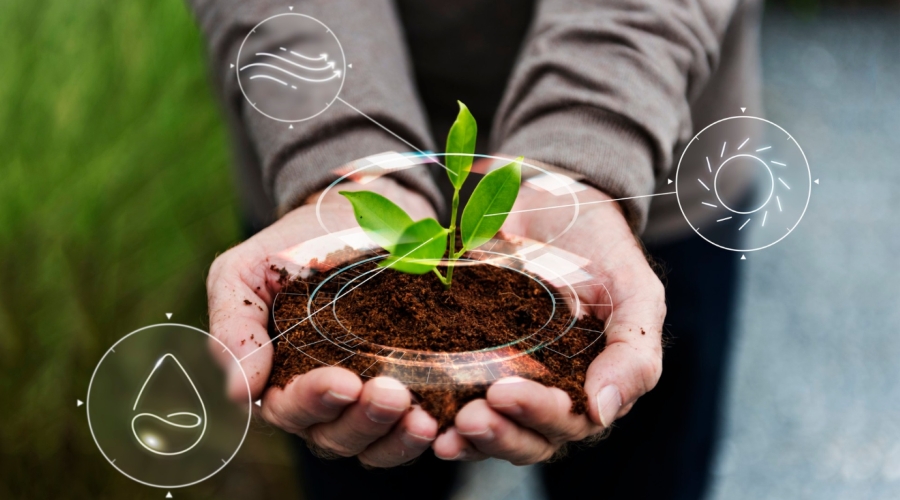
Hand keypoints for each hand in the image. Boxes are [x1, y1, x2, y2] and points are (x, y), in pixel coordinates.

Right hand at [206, 176, 441, 466]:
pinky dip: (427, 431)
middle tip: (391, 394)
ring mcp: (366, 401)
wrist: (355, 217)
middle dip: (363, 420)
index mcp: (277, 380)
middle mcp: (322, 402)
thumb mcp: (245, 273)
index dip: (314, 401)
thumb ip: (234, 328)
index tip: (343, 380)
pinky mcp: (409, 390)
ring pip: (376, 443)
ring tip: (422, 418)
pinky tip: (444, 421)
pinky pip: (413, 429)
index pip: (289, 409)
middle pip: (336, 435)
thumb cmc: (291, 248)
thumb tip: (240, 393)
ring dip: (397, 436)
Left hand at [432, 178, 665, 463]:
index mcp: (591, 388)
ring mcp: (508, 378)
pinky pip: (453, 396)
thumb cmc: (605, 251)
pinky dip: (439, 411)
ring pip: (490, 427)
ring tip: (444, 429)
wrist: (559, 204)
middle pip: (525, 438)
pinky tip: (420, 414)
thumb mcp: (636, 294)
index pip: (567, 422)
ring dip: (468, 436)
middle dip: (498, 433)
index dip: (537, 415)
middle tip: (471, 416)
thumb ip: (634, 353)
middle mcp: (549, 394)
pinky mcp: (470, 357)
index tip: (505, 392)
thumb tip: (602, 413)